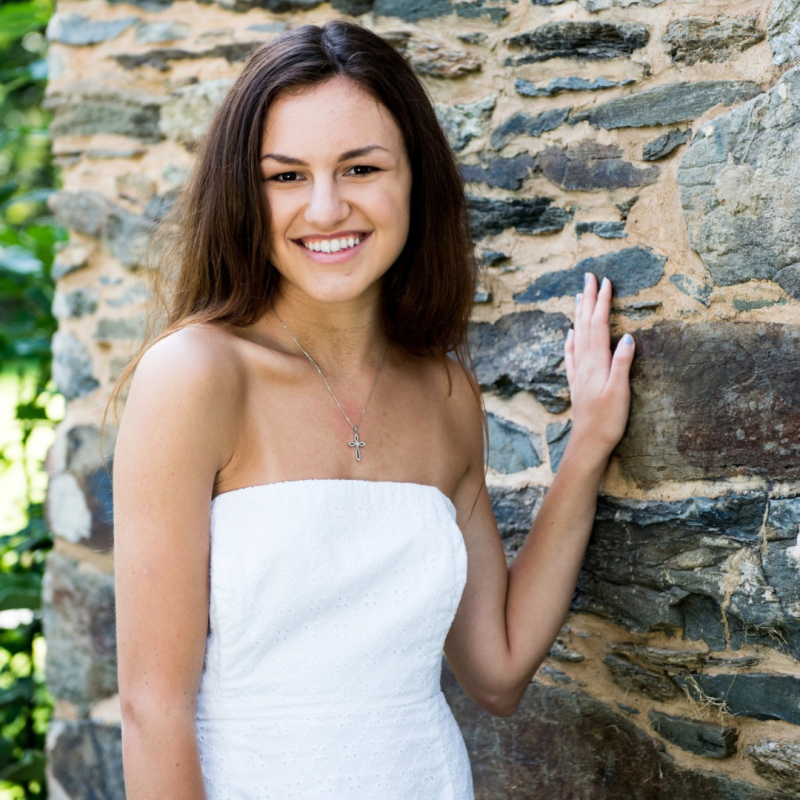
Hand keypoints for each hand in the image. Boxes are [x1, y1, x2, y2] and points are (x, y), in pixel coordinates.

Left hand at [563, 272, 634, 462]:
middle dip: (588, 300)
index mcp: (597, 362)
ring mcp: (579, 373)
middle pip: (585, 325)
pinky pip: (572, 355)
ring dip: (579, 315)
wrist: (589, 443)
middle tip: (588, 277)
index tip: (605, 281)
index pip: (598, 325)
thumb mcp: (620, 392)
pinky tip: (569, 334)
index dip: (602, 302)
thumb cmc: (608, 421)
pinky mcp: (577, 383)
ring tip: (578, 296)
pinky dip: (570, 340)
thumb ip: (622, 363)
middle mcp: (585, 363)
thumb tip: (627, 336)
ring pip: (577, 336)